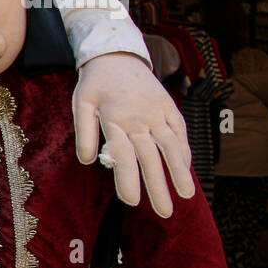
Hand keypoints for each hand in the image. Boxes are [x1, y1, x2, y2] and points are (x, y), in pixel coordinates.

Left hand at [73, 52, 194, 217]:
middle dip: (158, 187)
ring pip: (171, 146)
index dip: (128, 180)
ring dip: (180, 172)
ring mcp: (157, 112)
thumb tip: (86, 162)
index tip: (132, 202)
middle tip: (164, 213)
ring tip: (187, 195)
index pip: (124, 157)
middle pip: (151, 157)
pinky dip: (184, 151)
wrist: (116, 54)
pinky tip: (186, 169)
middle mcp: (139, 118)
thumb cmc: (94, 84)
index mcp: (115, 120)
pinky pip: (179, 132)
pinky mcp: (169, 107)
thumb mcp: (80, 104)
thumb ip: (83, 132)